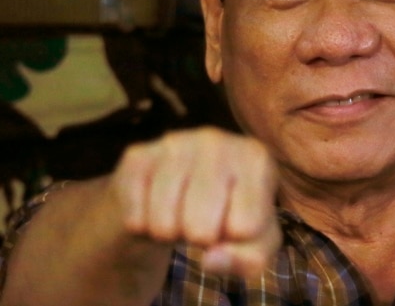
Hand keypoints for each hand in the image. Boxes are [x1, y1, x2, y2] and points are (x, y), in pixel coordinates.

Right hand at [108, 126, 280, 276]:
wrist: (178, 190)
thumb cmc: (228, 215)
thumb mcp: (254, 242)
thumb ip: (248, 259)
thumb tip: (211, 259)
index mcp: (255, 157)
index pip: (246, 227)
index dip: (236, 238)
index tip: (234, 219)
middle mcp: (215, 140)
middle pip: (201, 229)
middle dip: (199, 238)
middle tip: (202, 219)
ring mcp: (173, 143)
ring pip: (164, 225)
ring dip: (169, 233)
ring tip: (179, 212)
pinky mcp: (136, 156)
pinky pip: (134, 219)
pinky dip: (141, 226)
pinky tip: (154, 206)